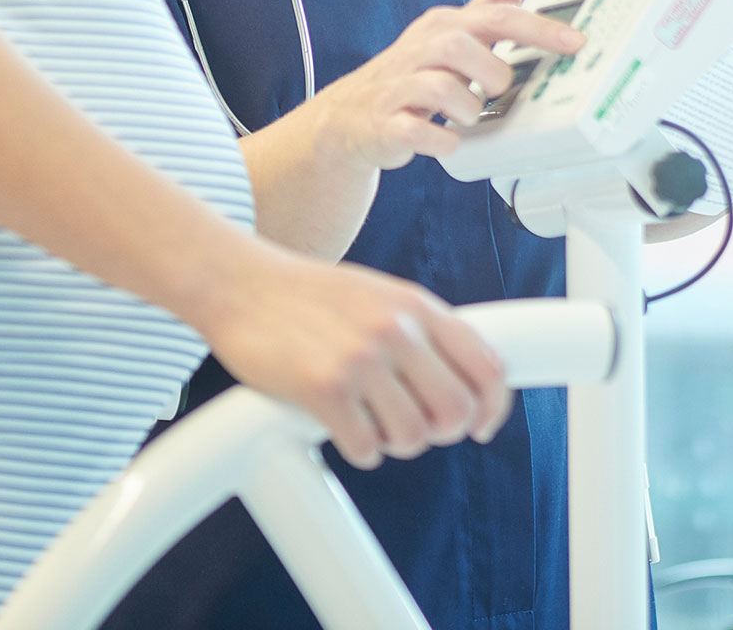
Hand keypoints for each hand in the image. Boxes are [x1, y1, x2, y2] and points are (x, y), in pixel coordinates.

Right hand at [202, 245, 513, 469]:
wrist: (240, 284)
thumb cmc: (307, 295)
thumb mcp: (380, 295)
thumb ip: (421, 330)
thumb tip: (462, 379)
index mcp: (417, 306)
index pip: (487, 366)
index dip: (493, 407)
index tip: (481, 426)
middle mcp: (395, 330)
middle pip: (456, 411)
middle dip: (439, 432)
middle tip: (414, 428)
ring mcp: (360, 359)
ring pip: (412, 436)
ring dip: (395, 443)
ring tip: (372, 425)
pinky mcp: (322, 388)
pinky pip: (366, 447)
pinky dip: (360, 449)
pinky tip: (344, 429)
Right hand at [309, 0, 588, 170]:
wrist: (349, 117)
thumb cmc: (409, 77)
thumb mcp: (444, 38)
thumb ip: (481, 15)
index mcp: (442, 28)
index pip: (495, 18)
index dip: (537, 29)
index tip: (575, 42)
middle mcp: (420, 51)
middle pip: (461, 45)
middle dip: (491, 71)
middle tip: (497, 89)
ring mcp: (400, 87)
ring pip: (440, 88)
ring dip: (466, 107)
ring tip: (468, 116)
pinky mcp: (387, 124)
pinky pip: (416, 131)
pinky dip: (440, 140)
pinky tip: (448, 141)